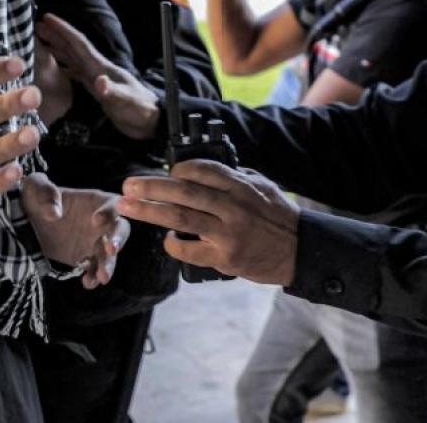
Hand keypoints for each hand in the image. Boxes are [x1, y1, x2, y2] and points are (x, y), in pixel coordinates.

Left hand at [22, 173, 128, 288]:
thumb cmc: (34, 197)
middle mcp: (100, 222)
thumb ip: (45, 193)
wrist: (25, 221)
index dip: (108, 212)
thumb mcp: (35, 187)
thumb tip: (54, 213)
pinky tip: (87, 282)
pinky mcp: (84, 259)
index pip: (111, 204)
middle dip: (118, 240)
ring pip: (109, 255)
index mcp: (94, 200)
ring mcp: (93, 242)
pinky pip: (94, 270)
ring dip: (108, 265)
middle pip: (120, 230)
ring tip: (102, 277)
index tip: (96, 221)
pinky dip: (93, 277)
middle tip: (111, 250)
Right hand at [36, 14, 160, 139]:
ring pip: (73, 59)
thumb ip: (114, 92)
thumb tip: (99, 82)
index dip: (64, 30)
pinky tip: (55, 67)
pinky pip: (76, 73)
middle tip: (36, 25)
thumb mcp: (127, 102)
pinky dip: (64, 67)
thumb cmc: (141, 110)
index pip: (80, 45)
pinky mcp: (97, 90)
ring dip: (58, 49)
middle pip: (73, 48)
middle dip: (56, 35)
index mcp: (103, 68)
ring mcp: (97, 78)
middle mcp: (98, 69)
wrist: (151, 122)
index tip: (48, 17)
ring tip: (41, 41)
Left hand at [118, 160, 299, 286]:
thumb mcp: (263, 186)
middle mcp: (233, 207)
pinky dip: (173, 244)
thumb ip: (235, 177)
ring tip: (127, 207)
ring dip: (148, 211)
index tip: (166, 172)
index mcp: (241, 186)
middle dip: (150, 187)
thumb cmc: (278, 217)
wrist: (299, 250)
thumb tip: (202, 169)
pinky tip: (166, 240)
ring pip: (180, 218)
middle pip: (182, 192)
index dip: (177, 169)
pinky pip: (189, 249)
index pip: (201, 169)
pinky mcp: (225, 258)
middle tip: (127, 186)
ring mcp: (228, 233)